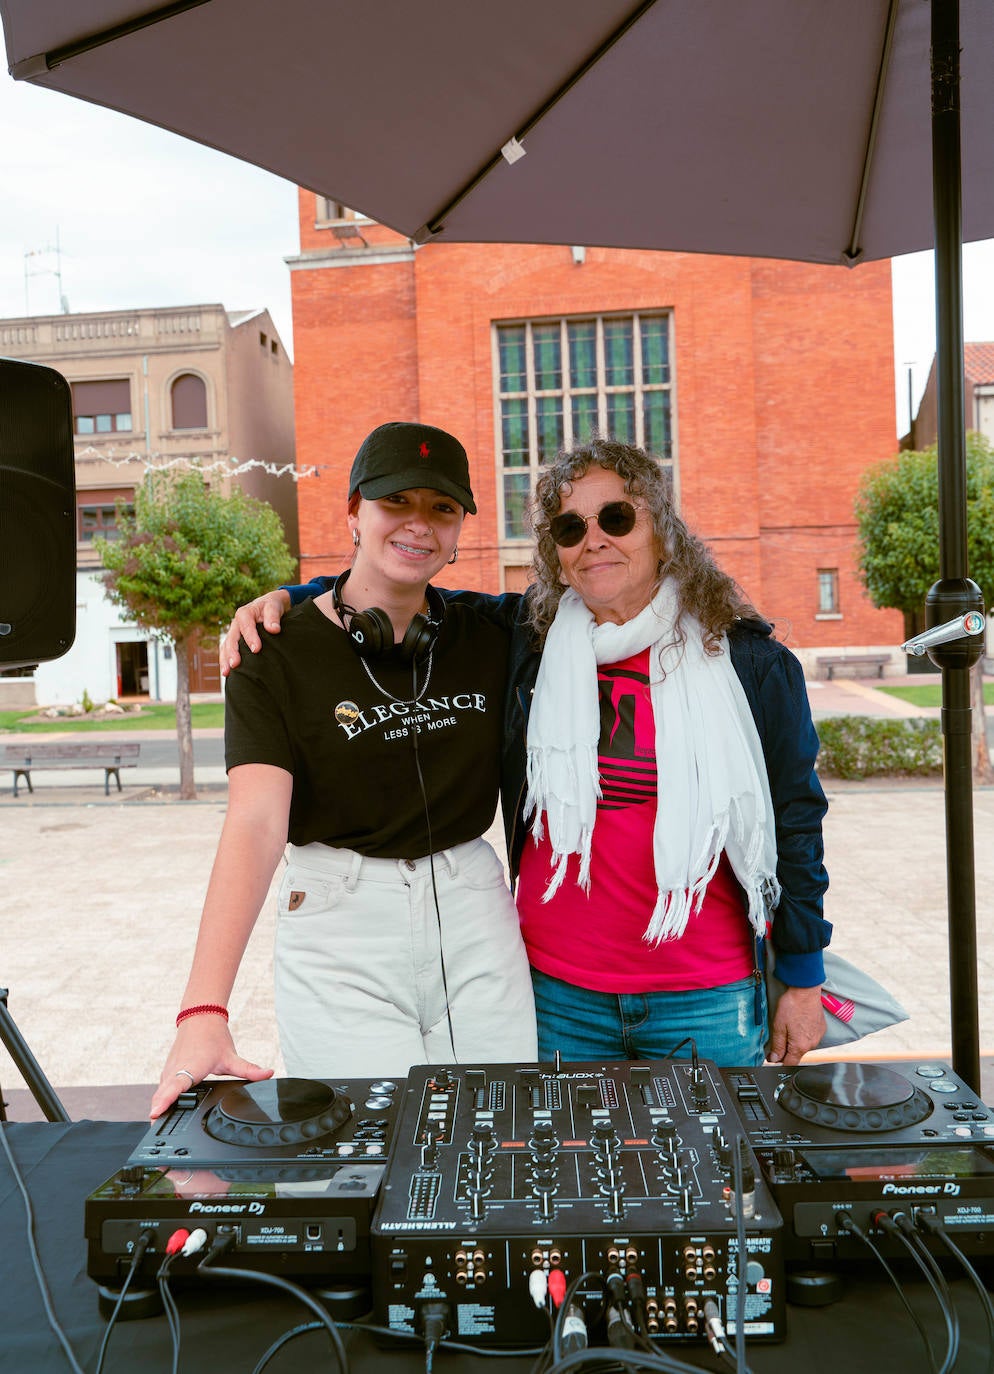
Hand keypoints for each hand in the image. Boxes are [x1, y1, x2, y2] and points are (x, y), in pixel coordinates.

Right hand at [149, 1017, 273, 1119]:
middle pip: (162, 1095)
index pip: (175, 1086)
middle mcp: (175, 1070)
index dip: (165, 1100)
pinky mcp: (167, 1072)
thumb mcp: (231, 1056)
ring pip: (159, 1093)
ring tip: (157, 1129)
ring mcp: (168, 1072)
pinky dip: (160, 1101)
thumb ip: (249, 1069)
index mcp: (190, 1068)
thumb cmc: (213, 1036)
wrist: (200, 1017)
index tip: (155, 1112)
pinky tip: (162, 1113)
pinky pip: (161, 1090)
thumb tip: (268, 1073)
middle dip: (159, 1113)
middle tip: (156, 1134)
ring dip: (158, 1108)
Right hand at [219, 590, 291, 675]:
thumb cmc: (272, 606)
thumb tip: (274, 629)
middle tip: (235, 664)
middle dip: (233, 652)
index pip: (246, 626)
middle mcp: (236, 623)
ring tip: (227, 672)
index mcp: (245, 613)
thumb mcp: (274, 606)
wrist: (268, 606)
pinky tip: (227, 673)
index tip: (256, 649)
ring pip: (226, 646)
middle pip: (232, 638)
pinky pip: (226, 651)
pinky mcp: (234, 641)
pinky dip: (225, 661)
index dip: (250, 637)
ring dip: (225, 659)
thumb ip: (273, 617)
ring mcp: (233, 633)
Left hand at [766, 984, 825, 1064]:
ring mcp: (818, 1037)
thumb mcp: (778, 1026)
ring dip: (796, 1040)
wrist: (806, 991)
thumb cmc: (792, 1006)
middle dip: (787, 1049)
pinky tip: (798, 1022)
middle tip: (780, 1033)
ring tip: (790, 1025)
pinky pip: (811, 1037)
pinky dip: (804, 1033)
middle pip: (796, 1054)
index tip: (773, 1056)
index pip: (789, 1063)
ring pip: (803, 1045)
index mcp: (800, 1046)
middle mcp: (812, 1044)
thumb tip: (774, 1058)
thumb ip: (777, 1045)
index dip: (779, 1061)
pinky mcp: (821, 1029)